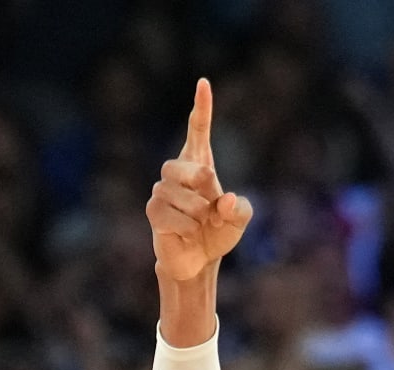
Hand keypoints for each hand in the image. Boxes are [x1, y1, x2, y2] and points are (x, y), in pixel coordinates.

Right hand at [147, 79, 252, 283]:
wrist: (198, 261)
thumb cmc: (217, 234)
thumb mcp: (238, 221)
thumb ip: (239, 209)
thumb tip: (225, 201)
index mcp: (199, 163)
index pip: (199, 130)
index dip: (202, 108)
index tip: (204, 84)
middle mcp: (177, 172)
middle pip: (190, 167)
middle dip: (205, 188)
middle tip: (212, 207)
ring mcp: (162, 190)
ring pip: (181, 195)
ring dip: (198, 214)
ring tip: (200, 225)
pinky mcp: (154, 211)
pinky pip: (171, 215)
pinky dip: (187, 228)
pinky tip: (188, 233)